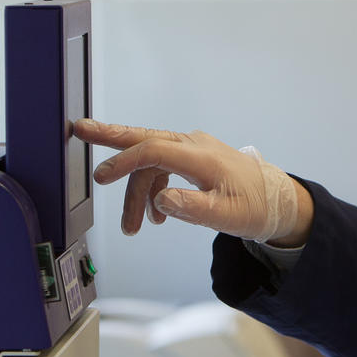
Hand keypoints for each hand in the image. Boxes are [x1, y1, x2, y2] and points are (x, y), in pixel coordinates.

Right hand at [72, 118, 313, 245]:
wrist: (277, 202)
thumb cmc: (256, 207)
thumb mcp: (228, 216)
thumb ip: (193, 208)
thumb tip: (161, 201)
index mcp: (201, 157)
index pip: (153, 151)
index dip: (125, 162)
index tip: (102, 177)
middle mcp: (194, 147)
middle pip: (144, 138)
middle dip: (111, 136)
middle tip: (79, 129)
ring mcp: (192, 151)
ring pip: (150, 165)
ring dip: (136, 195)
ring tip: (133, 228)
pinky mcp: (192, 161)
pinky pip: (161, 170)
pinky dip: (152, 192)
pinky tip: (154, 216)